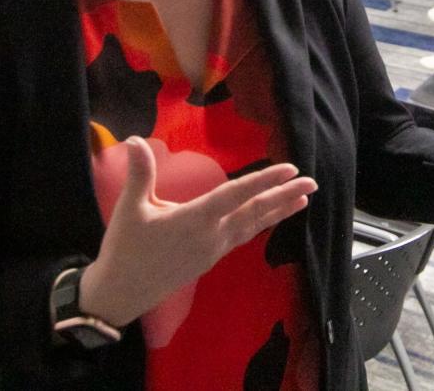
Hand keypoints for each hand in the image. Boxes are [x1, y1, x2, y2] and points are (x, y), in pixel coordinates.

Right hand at [80, 137, 316, 325]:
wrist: (121, 294)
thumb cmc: (125, 249)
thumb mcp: (130, 209)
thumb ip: (140, 173)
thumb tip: (136, 139)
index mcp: (195, 220)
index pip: (236, 195)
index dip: (264, 180)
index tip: (289, 169)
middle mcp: (212, 235)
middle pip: (255, 212)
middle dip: (284, 196)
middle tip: (311, 183)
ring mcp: (214, 249)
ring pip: (253, 226)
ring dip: (279, 211)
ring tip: (302, 200)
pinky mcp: (211, 257)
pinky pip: (243, 236)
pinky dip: (261, 224)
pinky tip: (270, 218)